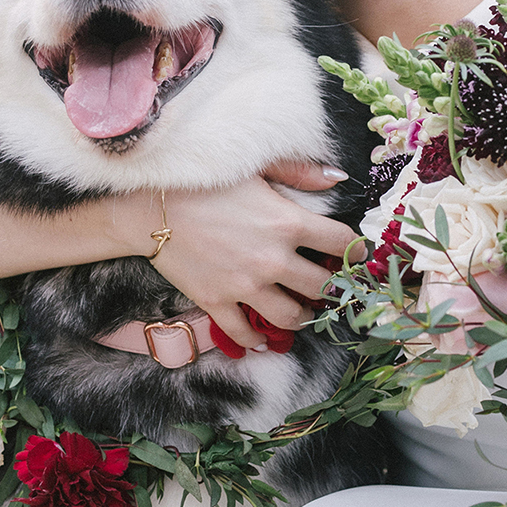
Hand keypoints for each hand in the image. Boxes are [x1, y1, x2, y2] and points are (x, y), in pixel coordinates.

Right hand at [146, 164, 358, 347]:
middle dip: (331, 289)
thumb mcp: (258, 167)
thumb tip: (338, 179)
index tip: (354, 256)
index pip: (342, 243)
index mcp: (289, 223)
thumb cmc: (206, 181)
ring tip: (301, 312)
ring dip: (301, 318)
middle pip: (322, 287)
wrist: (151, 206)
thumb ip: (301, 172)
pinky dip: (255, 340)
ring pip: (289, 317)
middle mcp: (273, 259)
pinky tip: (260, 337)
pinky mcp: (217, 301)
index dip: (354, 251)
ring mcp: (245, 285)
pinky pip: (243, 332)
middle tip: (330, 288)